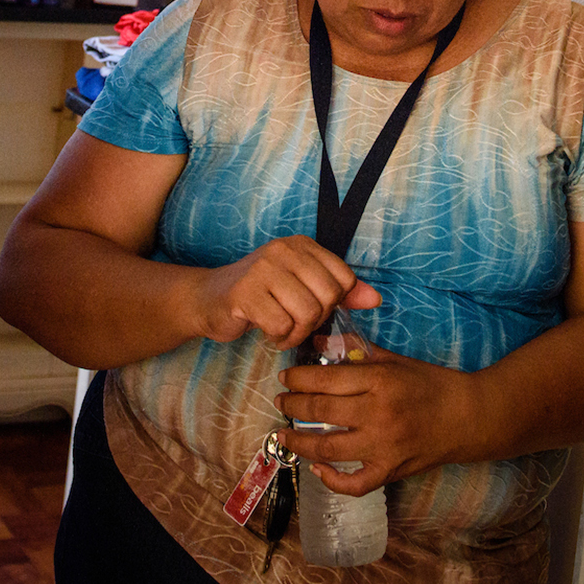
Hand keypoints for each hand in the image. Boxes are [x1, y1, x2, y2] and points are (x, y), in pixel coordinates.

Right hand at [188, 236, 380, 350]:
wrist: (207, 299)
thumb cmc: (260, 295)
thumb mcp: (302, 287)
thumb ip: (339, 292)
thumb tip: (376, 299)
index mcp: (301, 245)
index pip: (344, 279)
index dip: (334, 304)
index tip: (314, 308)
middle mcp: (283, 250)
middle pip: (328, 298)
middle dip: (316, 321)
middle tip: (296, 324)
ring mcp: (262, 269)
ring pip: (307, 314)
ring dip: (297, 333)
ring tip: (282, 330)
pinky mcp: (245, 293)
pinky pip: (281, 326)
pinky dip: (278, 338)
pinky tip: (267, 332)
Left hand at [275, 335, 472, 491]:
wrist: (469, 417)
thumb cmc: (431, 384)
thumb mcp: (395, 360)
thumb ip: (355, 351)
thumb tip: (316, 343)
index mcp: (380, 381)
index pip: (325, 379)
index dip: (298, 378)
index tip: (286, 378)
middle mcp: (379, 414)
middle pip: (321, 410)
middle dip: (293, 405)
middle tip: (282, 402)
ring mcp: (384, 446)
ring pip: (328, 448)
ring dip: (300, 442)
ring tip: (284, 434)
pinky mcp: (391, 471)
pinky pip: (354, 484)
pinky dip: (332, 480)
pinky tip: (318, 468)